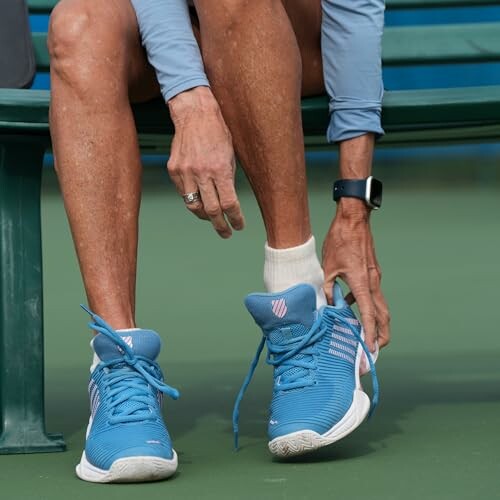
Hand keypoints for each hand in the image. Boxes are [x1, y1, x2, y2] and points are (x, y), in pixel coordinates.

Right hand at [167, 87, 244, 237]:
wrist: (195, 114)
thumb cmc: (218, 132)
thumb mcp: (231, 156)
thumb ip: (229, 179)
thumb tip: (230, 202)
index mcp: (220, 169)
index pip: (229, 204)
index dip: (236, 219)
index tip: (239, 226)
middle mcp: (202, 173)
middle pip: (212, 211)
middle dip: (221, 225)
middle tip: (226, 233)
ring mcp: (186, 172)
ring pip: (194, 206)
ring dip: (205, 217)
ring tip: (212, 219)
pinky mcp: (174, 170)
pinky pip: (184, 194)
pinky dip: (193, 200)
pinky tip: (200, 201)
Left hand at [322, 198, 389, 350]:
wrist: (353, 220)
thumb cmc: (340, 240)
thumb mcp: (328, 267)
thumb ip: (328, 288)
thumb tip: (329, 304)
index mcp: (361, 282)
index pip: (369, 314)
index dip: (371, 333)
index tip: (371, 349)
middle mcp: (373, 283)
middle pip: (383, 315)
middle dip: (381, 335)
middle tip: (374, 351)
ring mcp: (375, 278)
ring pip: (380, 306)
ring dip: (376, 323)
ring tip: (366, 336)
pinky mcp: (373, 273)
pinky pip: (372, 295)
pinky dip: (366, 306)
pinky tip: (350, 307)